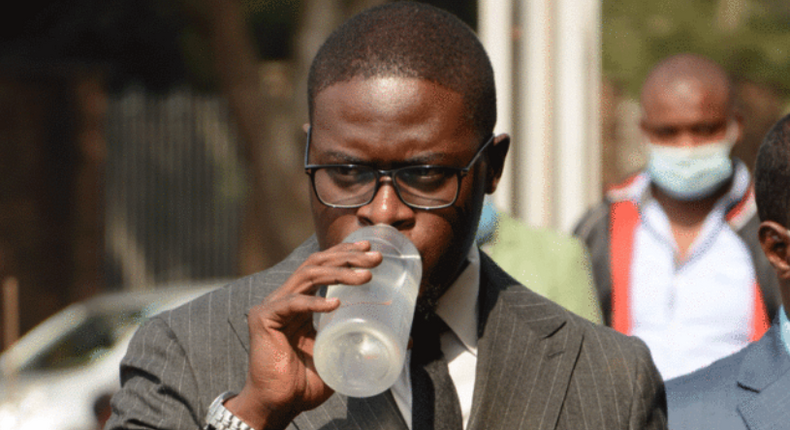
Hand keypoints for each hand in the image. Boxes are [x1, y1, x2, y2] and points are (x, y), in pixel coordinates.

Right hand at [225, 241, 382, 429]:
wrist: (279, 405)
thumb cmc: (307, 383)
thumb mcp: (343, 356)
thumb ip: (368, 343)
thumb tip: (408, 340)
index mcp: (301, 301)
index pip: (322, 266)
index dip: (344, 252)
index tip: (370, 248)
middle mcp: (285, 298)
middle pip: (317, 264)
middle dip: (347, 256)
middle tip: (376, 258)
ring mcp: (273, 305)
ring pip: (308, 276)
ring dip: (339, 272)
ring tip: (366, 276)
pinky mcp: (263, 319)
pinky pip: (292, 304)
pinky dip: (315, 302)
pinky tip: (335, 304)